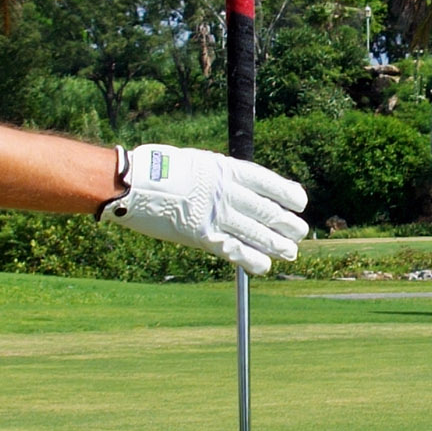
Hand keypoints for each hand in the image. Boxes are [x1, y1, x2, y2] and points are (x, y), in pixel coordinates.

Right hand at [103, 144, 309, 275]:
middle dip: (286, 223)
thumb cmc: (158, 169)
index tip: (299, 202)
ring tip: (290, 252)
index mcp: (225, 169)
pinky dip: (251, 260)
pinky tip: (263, 267)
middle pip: (266, 210)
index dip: (286, 193)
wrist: (132, 184)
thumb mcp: (196, 163)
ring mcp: (215, 215)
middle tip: (299, 232)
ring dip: (276, 244)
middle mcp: (226, 191)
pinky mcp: (201, 236)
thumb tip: (234, 187)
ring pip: (256, 232)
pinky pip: (233, 250)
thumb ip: (217, 176)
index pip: (267, 182)